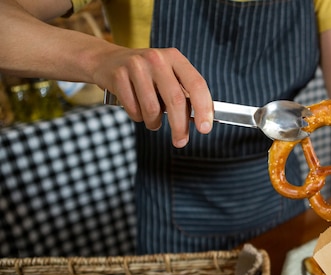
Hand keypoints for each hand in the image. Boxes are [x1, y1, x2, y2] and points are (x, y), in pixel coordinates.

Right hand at [91, 46, 212, 147]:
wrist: (106, 61)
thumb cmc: (146, 75)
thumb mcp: (167, 76)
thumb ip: (184, 94)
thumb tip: (201, 121)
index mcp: (175, 58)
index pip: (197, 84)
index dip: (204, 108)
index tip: (205, 128)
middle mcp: (157, 58)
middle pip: (175, 99)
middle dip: (180, 126)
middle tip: (180, 141)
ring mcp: (136, 65)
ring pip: (152, 108)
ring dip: (154, 123)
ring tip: (153, 121)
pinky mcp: (118, 75)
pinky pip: (133, 109)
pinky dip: (138, 117)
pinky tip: (137, 111)